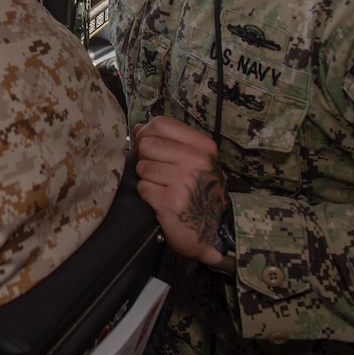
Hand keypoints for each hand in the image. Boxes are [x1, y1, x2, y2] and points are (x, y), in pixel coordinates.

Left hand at [132, 116, 229, 266]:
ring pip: (142, 167)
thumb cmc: (201, 193)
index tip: (149, 147)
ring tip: (163, 187)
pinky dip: (147, 195)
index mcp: (203, 146)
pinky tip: (161, 199)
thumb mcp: (195, 161)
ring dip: (147, 178)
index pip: (161, 124)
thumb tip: (139, 127)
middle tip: (159, 173)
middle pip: (147, 144)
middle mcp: (196, 161)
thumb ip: (168, 141)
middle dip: (146, 159)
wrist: (214, 230)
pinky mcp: (170, 201)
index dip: (147, 133)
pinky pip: (143, 187)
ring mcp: (183, 181)